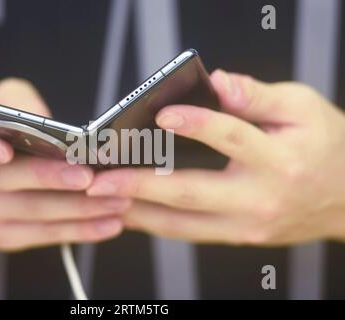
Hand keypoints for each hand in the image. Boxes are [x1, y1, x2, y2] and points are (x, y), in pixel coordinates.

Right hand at [0, 78, 129, 250]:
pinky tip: (109, 223)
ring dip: (78, 208)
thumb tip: (55, 127)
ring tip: (117, 199)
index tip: (4, 151)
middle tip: (88, 175)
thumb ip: (22, 104)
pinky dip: (79, 230)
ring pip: (34, 212)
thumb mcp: (1, 102)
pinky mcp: (2, 235)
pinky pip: (44, 235)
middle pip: (8, 180)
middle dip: (51, 178)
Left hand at [87, 70, 344, 245]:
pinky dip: (157, 222)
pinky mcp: (238, 236)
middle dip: (139, 186)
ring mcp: (247, 225)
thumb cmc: (324, 145)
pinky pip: (189, 233)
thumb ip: (257, 96)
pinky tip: (132, 211)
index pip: (231, 138)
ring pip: (182, 224)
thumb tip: (218, 83)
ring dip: (138, 211)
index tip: (161, 114)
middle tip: (100, 180)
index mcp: (280, 160)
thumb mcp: (301, 107)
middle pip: (191, 193)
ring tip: (103, 198)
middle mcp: (259, 199)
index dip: (196, 123)